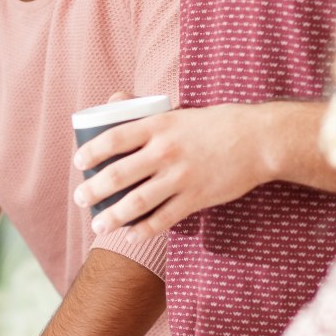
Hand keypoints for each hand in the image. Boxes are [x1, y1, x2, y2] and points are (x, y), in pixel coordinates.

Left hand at [72, 103, 283, 237]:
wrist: (257, 140)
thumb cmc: (215, 124)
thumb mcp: (177, 111)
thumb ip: (144, 111)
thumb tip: (113, 101)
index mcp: (158, 125)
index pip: (113, 138)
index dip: (91, 151)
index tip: (78, 162)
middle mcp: (165, 151)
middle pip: (118, 174)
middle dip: (93, 190)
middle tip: (80, 199)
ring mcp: (180, 177)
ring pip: (137, 201)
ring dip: (113, 216)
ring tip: (98, 224)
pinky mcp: (196, 198)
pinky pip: (164, 218)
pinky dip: (144, 230)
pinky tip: (131, 235)